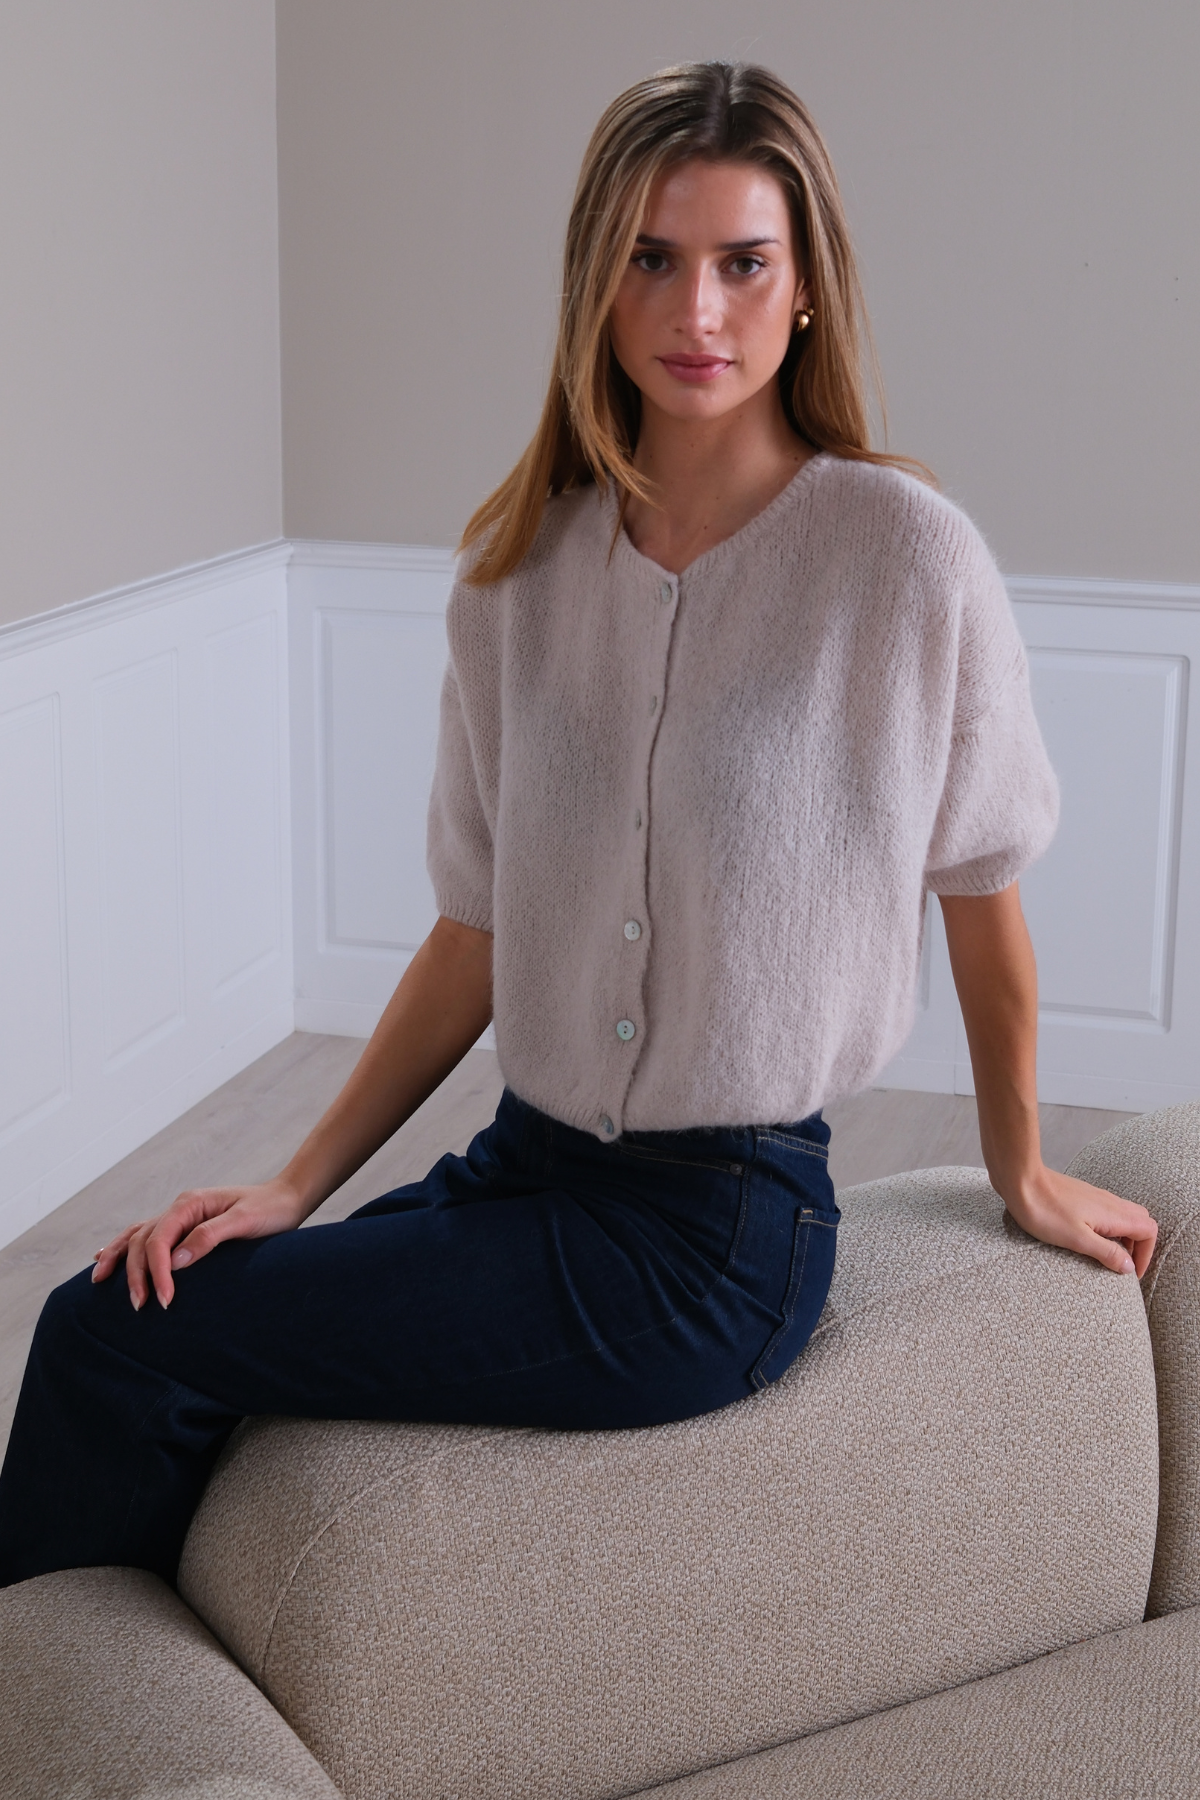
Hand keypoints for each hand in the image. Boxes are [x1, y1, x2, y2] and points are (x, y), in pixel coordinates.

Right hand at [91, 1178, 307, 1310]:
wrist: (285, 1200)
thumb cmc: (269, 1210)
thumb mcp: (245, 1222)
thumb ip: (210, 1237)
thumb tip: (176, 1261)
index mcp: (190, 1204)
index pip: (159, 1240)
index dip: (156, 1271)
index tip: (164, 1301)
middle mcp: (180, 1208)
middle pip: (142, 1240)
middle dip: (136, 1274)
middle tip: (141, 1307)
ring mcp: (180, 1216)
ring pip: (136, 1236)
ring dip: (118, 1258)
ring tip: (99, 1281)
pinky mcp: (185, 1227)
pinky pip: (146, 1235)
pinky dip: (124, 1246)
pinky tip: (106, 1257)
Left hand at [997, 1164, 1157, 1277]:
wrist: (1021, 1180)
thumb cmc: (1046, 1211)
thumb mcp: (1078, 1239)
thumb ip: (1106, 1253)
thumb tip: (1129, 1267)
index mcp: (1114, 1214)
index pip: (1149, 1230)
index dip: (1146, 1254)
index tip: (1132, 1273)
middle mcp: (1110, 1202)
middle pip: (1140, 1222)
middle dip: (1138, 1245)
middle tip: (1121, 1264)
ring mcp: (1095, 1197)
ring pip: (1124, 1215)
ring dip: (1123, 1236)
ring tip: (1105, 1254)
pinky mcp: (1082, 1196)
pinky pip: (1106, 1211)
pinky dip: (1108, 1227)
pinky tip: (1088, 1237)